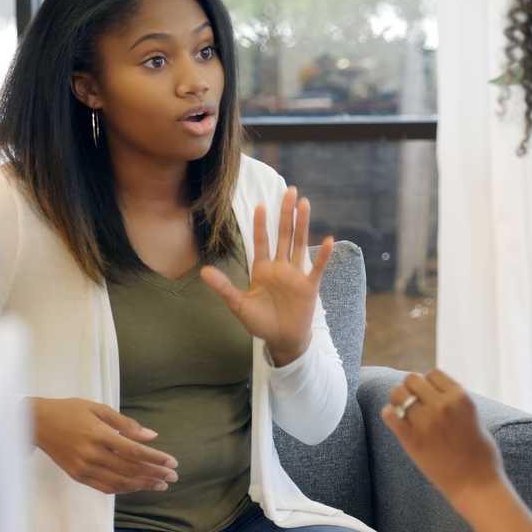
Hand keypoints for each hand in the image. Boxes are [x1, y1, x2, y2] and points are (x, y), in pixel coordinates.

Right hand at [29, 397, 178, 494]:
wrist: (36, 423)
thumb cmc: (70, 411)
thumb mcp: (98, 408)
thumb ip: (125, 423)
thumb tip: (151, 436)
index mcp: (99, 435)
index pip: (134, 452)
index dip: (155, 459)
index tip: (172, 462)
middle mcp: (92, 454)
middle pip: (130, 469)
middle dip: (154, 474)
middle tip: (173, 477)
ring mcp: (84, 468)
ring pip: (119, 482)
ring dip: (142, 485)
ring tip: (159, 485)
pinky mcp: (77, 476)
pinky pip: (104, 487)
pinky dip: (123, 488)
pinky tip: (136, 486)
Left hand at [201, 186, 333, 366]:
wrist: (282, 340)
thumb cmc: (261, 322)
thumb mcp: (239, 305)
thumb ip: (224, 287)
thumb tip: (203, 271)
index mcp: (263, 269)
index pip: (262, 242)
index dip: (261, 225)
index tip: (260, 206)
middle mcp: (280, 267)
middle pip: (284, 235)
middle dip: (285, 214)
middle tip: (289, 191)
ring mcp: (296, 275)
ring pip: (300, 244)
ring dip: (302, 224)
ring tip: (305, 203)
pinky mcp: (309, 287)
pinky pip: (316, 268)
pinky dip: (323, 255)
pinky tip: (329, 240)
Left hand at [381, 370, 504, 507]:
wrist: (476, 485)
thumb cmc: (479, 454)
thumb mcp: (473, 416)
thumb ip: (454, 401)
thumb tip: (432, 389)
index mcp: (461, 397)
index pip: (433, 373)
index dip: (429, 384)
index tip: (430, 396)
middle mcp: (443, 405)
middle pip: (412, 378)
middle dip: (411, 389)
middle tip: (414, 403)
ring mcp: (426, 421)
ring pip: (398, 392)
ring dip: (398, 400)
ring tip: (404, 411)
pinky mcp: (411, 439)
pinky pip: (389, 414)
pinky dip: (389, 414)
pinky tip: (396, 421)